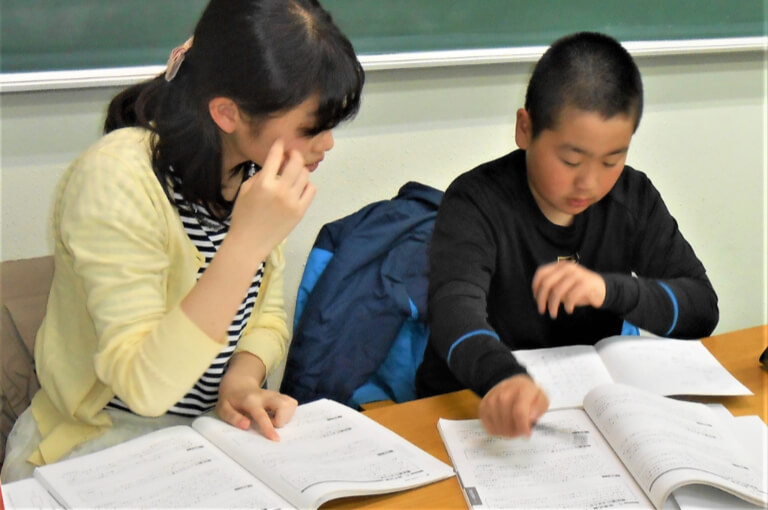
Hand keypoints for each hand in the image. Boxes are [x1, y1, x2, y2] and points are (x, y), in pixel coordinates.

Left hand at [216, 352, 297, 440]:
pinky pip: (292, 404)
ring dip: (285, 417)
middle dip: (282, 420)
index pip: (262, 415)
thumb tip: (247, 426)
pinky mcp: (281, 395)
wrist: (238, 384)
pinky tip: (278, 415)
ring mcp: (275, 393)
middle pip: (284, 405)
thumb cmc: (231, 400)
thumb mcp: (224, 409)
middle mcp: (266, 395)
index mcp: (250, 401)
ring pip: (291, 404)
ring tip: (273, 419)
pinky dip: (288, 412)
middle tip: (270, 423)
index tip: (275, 439)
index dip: (269, 427)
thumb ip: (233, 418)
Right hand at [229, 139, 315, 255]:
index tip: (281, 142)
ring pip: (305, 175)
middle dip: (294, 154)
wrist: (249, 243)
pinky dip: (307, 184)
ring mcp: (292, 201)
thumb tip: (277, 163)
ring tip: (293, 173)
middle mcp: (280, 190)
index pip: (276, 156)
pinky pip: (311, 189)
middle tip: (291, 155)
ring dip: (300, 170)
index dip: (279, 145)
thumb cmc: (243, 216)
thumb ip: (261, 175)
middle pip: (296, 162)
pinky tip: (299, 187)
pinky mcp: (300, 211)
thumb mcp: (245, 190)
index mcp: (263, 183)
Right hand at [478, 374, 548, 436]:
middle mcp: (505, 390)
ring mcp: (492, 397)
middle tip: (520, 432)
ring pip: (496, 421)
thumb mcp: (542, 399)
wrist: (514, 385)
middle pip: (506, 417)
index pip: (519, 411)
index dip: (523, 426)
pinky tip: (503, 428)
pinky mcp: (484, 405)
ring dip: (505, 431)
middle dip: (514, 430)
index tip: (527, 434)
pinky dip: (496, 430)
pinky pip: (487, 424)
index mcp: (523, 388)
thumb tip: (531, 417)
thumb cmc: (529, 395)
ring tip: (512, 430)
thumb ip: (539, 408)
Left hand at [531, 261, 605, 318]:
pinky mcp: (586, 283)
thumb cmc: (578, 289)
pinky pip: (571, 297)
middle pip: (547, 283)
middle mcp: (567, 268)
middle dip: (541, 299)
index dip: (535, 287)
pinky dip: (567, 306)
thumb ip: (551, 287)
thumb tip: (538, 297)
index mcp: (560, 266)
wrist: (601, 289)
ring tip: (553, 314)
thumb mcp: (563, 285)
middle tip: (541, 310)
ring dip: (553, 306)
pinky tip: (568, 310)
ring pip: (557, 292)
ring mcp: (577, 274)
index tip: (535, 299)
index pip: (541, 273)